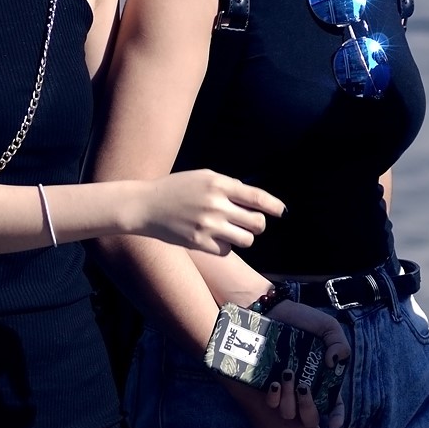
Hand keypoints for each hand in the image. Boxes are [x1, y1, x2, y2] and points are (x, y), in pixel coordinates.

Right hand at [134, 169, 284, 253]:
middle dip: (257, 224)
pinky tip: (213, 238)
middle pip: (257, 223)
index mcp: (219, 184)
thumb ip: (228, 186)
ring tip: (231, 231)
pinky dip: (225, 246)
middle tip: (249, 223)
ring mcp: (208, 226)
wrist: (146, 205)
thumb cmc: (176, 189)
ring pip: (246, 240)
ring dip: (243, 237)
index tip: (282, 211)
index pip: (257, 197)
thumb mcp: (203, 177)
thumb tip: (253, 200)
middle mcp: (216, 205)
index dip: (274, 206)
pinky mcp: (199, 242)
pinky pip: (226, 250)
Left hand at [266, 301, 350, 427]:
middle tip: (303, 388)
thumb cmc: (302, 319)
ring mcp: (285, 388)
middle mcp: (304, 388)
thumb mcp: (328, 327)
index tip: (334, 423)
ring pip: (289, 412)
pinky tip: (275, 384)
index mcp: (323, 378)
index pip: (334, 404)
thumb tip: (334, 363)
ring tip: (287, 375)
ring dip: (289, 399)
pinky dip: (274, 397)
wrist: (271, 310)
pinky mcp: (266, 385)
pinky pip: (271, 403)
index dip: (336, 416)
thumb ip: (339, 343)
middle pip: (310, 416)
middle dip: (308, 408)